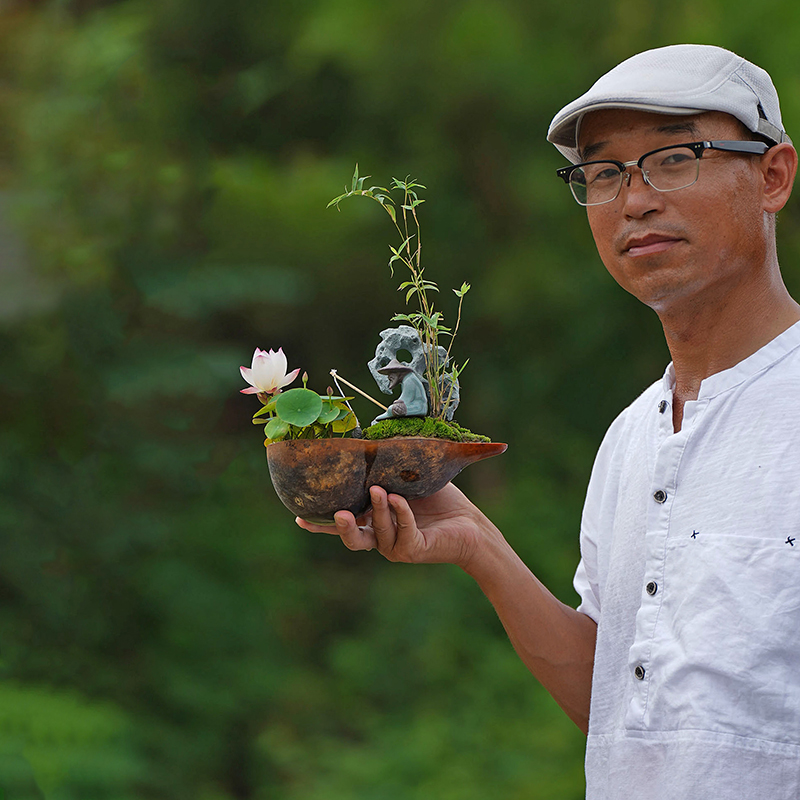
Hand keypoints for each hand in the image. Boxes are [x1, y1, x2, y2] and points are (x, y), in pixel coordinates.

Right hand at [295, 483, 484, 568]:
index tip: (298, 515)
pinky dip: (400, 513)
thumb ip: (390, 465)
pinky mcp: (414, 550)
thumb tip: (373, 431)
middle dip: (340, 528)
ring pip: (375, 533)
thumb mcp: (409, 478)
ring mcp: (396, 546)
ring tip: (377, 491)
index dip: (320, 523)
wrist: (470, 523)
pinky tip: (401, 499)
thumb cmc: (440, 499)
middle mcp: (380, 537)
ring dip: (376, 511)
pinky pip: (402, 531)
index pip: (342, 524)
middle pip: (352, 539)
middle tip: (339, 513)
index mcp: (373, 521)